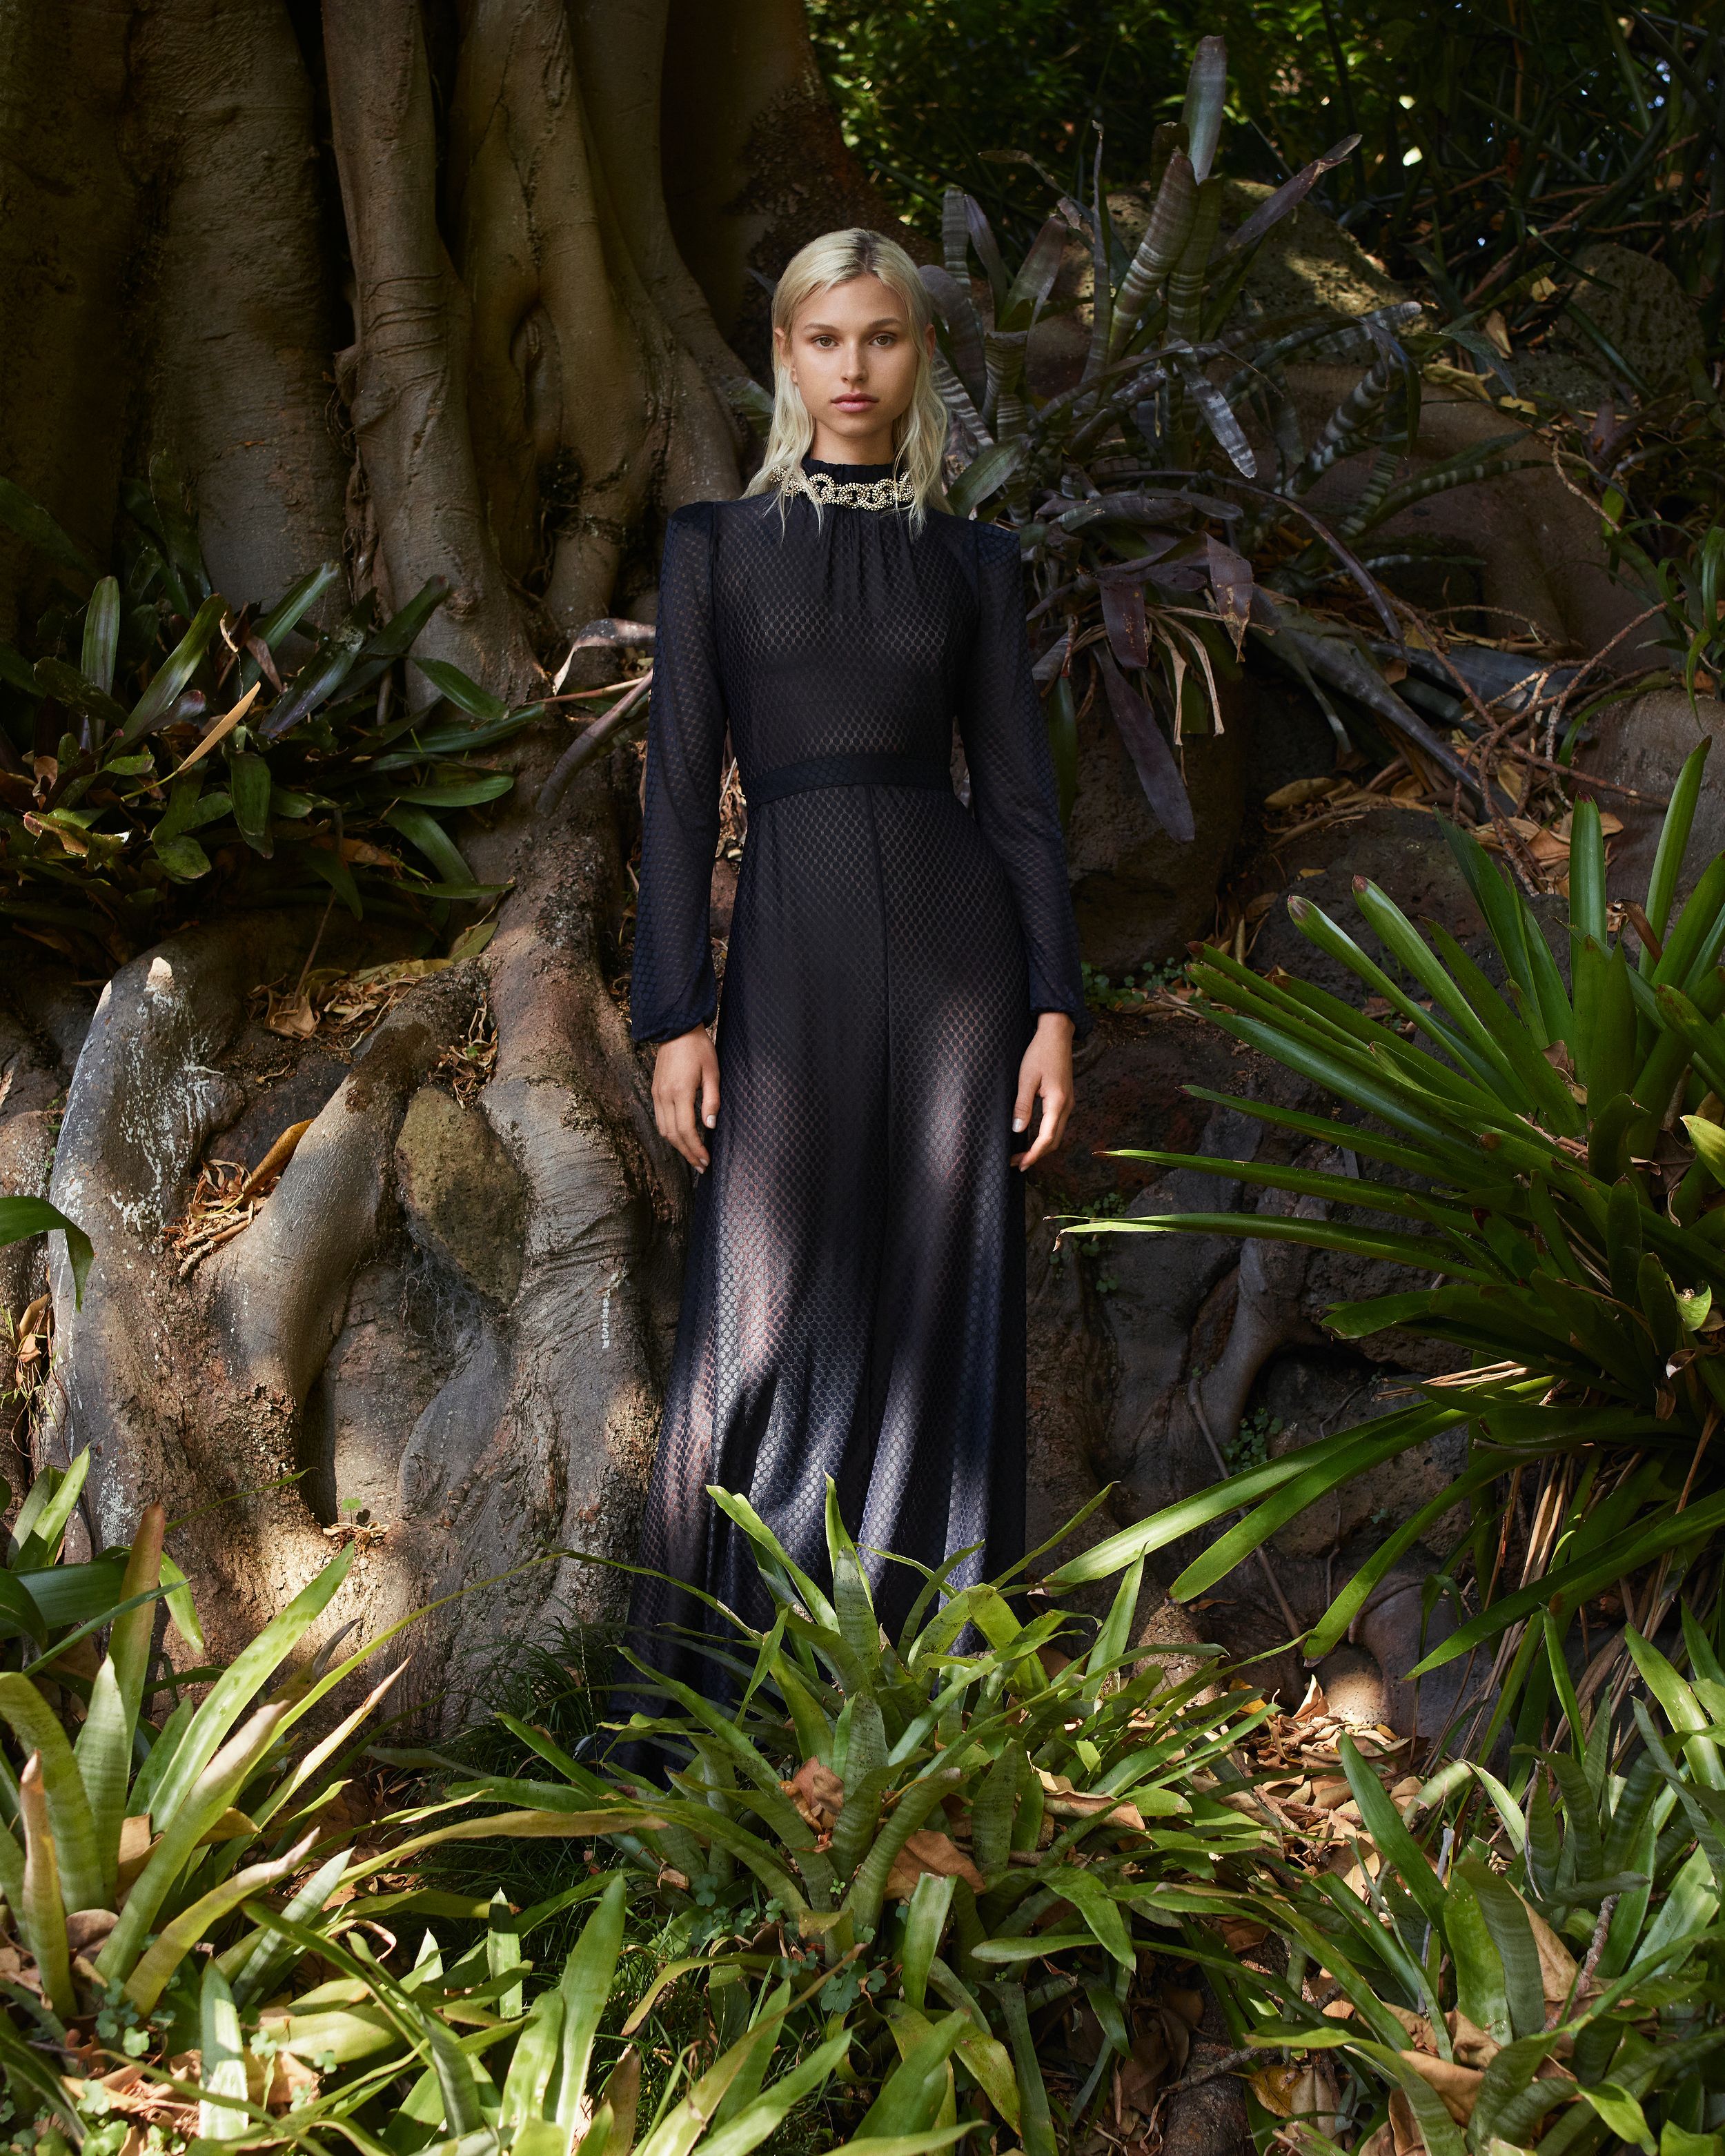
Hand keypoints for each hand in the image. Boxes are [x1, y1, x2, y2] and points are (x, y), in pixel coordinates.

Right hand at [652, 1027, 720, 1170]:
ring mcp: (657, 1094)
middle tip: (701, 1165)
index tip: (705, 1160)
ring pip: (664, 1130)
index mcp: (680, 1091)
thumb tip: (711, 1125)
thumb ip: (712, 1100)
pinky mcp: (655, 1091)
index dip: (695, 1148)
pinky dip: (670, 1134)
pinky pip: (660, 1120)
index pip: (686, 1130)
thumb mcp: (712, 1072)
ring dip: (678, 1146)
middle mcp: (664, 1096)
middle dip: (687, 1153)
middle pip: (673, 1135)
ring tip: (693, 1156)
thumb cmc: (699, 1048)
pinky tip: (682, 1138)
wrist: (676, 1029)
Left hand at [1012, 1012, 1074, 1169]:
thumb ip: (1022, 1105)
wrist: (1057, 1034)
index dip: (1033, 1154)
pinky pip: (1056, 1124)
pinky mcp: (1065, 1099)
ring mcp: (1068, 1103)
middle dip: (1036, 1155)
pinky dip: (1045, 1135)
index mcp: (1058, 1103)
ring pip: (1056, 1134)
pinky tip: (1032, 1136)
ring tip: (1022, 1153)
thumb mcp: (1026, 1078)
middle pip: (1054, 1141)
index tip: (1019, 1164)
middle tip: (1016, 1162)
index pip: (1047, 1138)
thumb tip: (1017, 1130)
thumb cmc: (1040, 1053)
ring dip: (1041, 1146)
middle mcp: (1067, 1106)